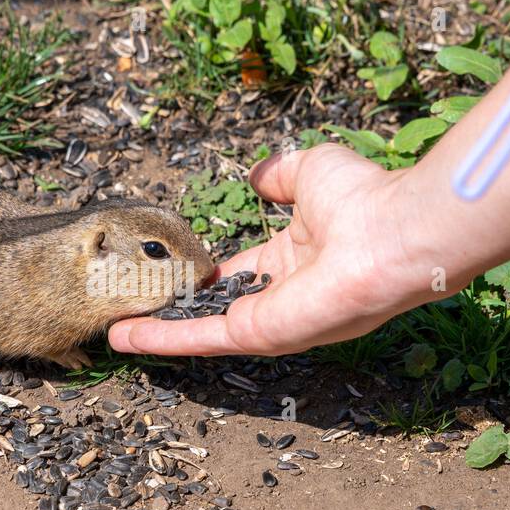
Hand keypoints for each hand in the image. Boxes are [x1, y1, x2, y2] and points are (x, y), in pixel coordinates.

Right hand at [109, 144, 417, 355]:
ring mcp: (270, 320)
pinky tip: (125, 337)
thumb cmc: (364, 200)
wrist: (394, 232)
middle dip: (174, 310)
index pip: (236, 273)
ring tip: (115, 331)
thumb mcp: (309, 171)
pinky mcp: (262, 334)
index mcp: (292, 259)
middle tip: (132, 306)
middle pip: (214, 308)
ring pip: (201, 329)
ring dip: (158, 332)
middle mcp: (280, 296)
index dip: (201, 273)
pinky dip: (162, 338)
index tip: (168, 271)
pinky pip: (203, 337)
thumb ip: (278, 174)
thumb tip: (257, 175)